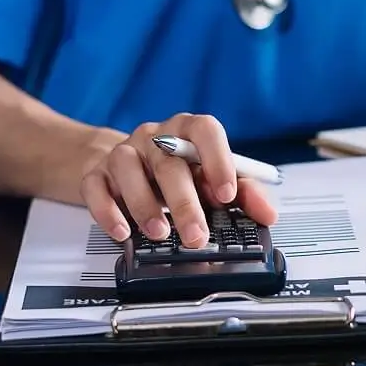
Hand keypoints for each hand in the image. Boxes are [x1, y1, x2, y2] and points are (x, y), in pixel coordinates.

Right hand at [80, 113, 277, 244]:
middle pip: (169, 161)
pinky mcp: (97, 172)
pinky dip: (108, 210)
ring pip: (129, 169)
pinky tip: (124, 231)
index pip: (205, 130)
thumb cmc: (180, 171)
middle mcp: (155, 135)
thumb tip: (269, 214)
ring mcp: (124, 151)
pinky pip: (97, 187)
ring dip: (145, 205)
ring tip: (160, 233)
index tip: (228, 194)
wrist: (129, 166)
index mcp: (188, 130)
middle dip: (184, 202)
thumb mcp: (214, 178)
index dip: (218, 159)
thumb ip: (245, 193)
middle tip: (197, 235)